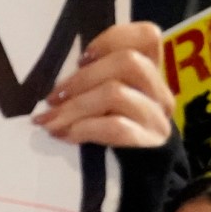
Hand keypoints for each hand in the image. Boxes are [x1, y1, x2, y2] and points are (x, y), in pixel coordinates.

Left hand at [38, 22, 175, 148]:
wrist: (140, 175)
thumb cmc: (112, 129)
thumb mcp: (105, 100)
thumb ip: (93, 81)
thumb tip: (55, 84)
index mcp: (150, 72)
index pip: (148, 36)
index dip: (113, 39)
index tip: (82, 58)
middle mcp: (159, 90)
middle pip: (127, 62)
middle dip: (82, 78)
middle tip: (53, 98)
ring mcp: (157, 116)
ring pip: (116, 93)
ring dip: (76, 106)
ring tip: (51, 120)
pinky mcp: (150, 142)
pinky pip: (115, 127)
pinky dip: (84, 128)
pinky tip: (65, 135)